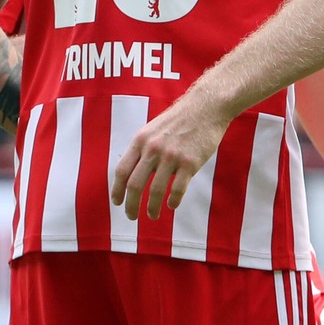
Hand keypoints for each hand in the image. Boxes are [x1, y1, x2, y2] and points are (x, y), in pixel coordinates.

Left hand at [109, 97, 230, 219]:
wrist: (206, 107)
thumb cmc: (180, 119)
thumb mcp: (153, 129)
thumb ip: (143, 149)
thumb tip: (135, 173)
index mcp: (141, 140)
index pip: (122, 170)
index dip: (117, 190)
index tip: (117, 202)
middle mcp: (153, 149)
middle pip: (135, 184)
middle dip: (131, 205)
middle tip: (131, 216)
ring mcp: (172, 156)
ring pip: (156, 190)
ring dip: (152, 207)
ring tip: (152, 215)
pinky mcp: (190, 163)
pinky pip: (178, 189)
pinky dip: (173, 201)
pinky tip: (172, 205)